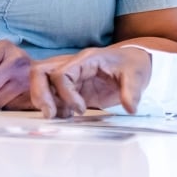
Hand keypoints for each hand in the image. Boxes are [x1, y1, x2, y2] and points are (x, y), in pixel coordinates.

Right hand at [30, 47, 152, 118]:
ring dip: (43, 100)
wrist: (134, 62)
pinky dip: (52, 105)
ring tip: (57, 116)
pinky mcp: (72, 86)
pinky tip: (65, 115)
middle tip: (50, 114)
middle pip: (40, 71)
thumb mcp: (137, 76)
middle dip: (40, 93)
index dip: (66, 93)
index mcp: (86, 59)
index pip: (61, 73)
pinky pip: (51, 92)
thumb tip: (130, 108)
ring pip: (41, 80)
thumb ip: (132, 91)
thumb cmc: (132, 65)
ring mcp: (70, 75)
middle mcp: (73, 65)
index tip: (81, 109)